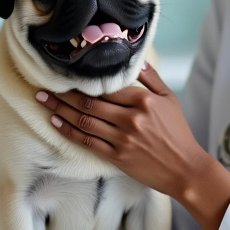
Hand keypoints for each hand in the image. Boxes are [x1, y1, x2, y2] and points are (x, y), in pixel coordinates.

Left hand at [35, 63, 209, 198]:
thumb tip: (136, 61)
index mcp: (143, 101)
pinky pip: (87, 142)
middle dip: (64, 95)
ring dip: (60, 111)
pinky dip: (68, 131)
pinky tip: (56, 123)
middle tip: (43, 89)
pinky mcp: (117, 156)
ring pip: (84, 121)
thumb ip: (151, 79)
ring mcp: (122, 138)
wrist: (185, 168)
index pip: (107, 87)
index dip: (84, 82)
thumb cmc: (178, 132)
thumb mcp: (170, 99)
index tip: (67, 76)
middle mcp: (130, 118)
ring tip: (44, 102)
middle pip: (89, 103)